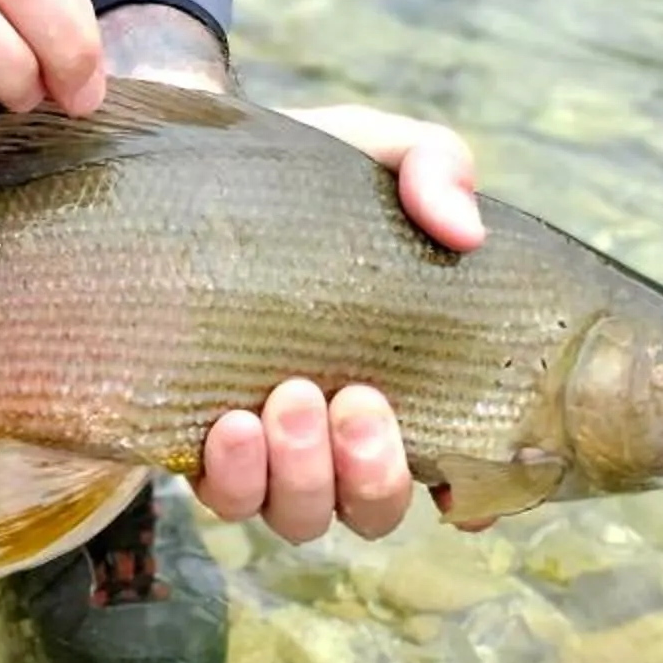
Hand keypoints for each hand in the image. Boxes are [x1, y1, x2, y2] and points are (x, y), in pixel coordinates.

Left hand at [194, 100, 483, 544]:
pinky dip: (233, 476)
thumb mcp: (375, 148)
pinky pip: (223, 495)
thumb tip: (464, 228)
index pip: (453, 468)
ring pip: (299, 514)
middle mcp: (340, 431)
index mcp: (402, 374)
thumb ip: (434, 165)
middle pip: (372, 507)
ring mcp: (269, 444)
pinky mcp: (197, 437)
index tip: (458, 482)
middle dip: (370, 472)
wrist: (192, 163)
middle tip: (353, 399)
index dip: (470, 495)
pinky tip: (230, 424)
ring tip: (286, 399)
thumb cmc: (305, 171)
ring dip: (302, 475)